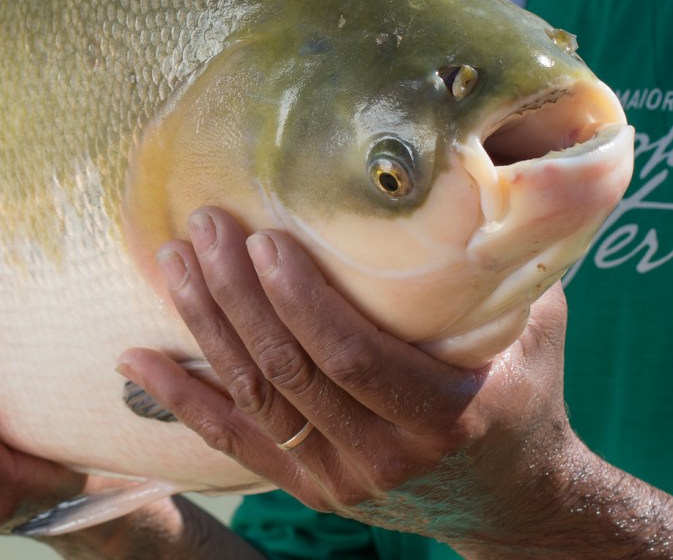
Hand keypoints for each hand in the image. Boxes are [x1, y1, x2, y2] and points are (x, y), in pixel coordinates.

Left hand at [115, 208, 589, 552]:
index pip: (351, 356)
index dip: (300, 300)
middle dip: (237, 296)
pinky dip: (180, 399)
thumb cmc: (527, 394)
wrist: (515, 500)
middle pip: (289, 371)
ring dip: (206, 328)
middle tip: (205, 227)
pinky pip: (233, 441)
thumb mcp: (537, 332)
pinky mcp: (307, 488)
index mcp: (440, 414)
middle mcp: (383, 455)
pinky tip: (134, 360)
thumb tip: (494, 172)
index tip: (264, 239)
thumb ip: (508, 265)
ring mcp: (339, 479)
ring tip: (173, 262)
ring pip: (254, 399)